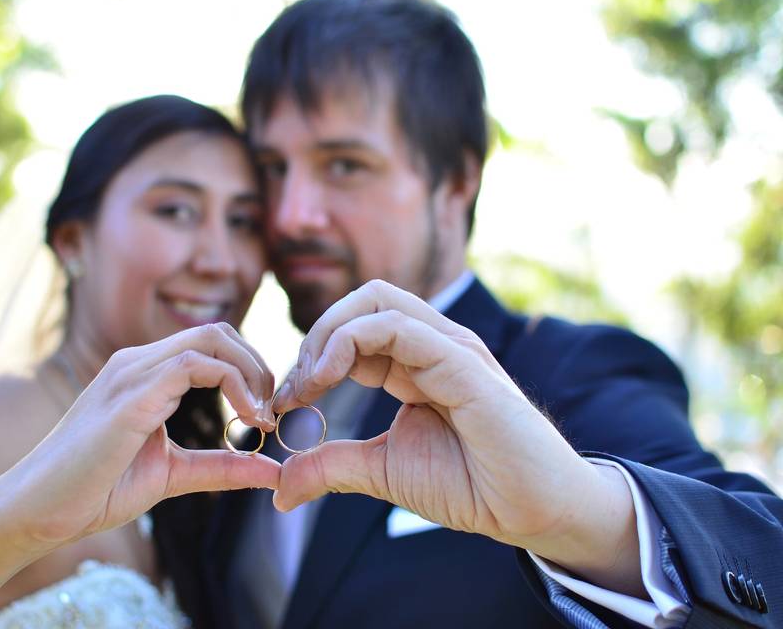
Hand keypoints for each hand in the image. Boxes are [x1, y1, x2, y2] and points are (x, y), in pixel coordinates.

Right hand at [0, 323, 280, 549]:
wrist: (37, 512)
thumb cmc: (94, 491)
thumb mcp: (173, 473)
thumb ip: (222, 466)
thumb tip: (272, 469)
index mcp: (142, 374)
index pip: (209, 344)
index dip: (249, 368)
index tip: (267, 411)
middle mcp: (136, 363)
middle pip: (217, 332)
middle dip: (257, 364)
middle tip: (272, 409)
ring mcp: (131, 374)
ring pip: (210, 339)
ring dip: (251, 372)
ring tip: (262, 415)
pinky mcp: (130, 396)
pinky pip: (194, 366)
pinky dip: (234, 385)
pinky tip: (246, 420)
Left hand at [272, 280, 641, 594]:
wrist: (529, 511)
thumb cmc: (470, 484)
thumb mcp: (381, 472)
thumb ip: (330, 467)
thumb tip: (279, 490)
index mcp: (413, 363)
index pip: (352, 330)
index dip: (310, 358)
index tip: (282, 403)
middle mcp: (430, 345)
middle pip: (361, 300)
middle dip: (314, 336)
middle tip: (292, 389)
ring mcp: (448, 347)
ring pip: (375, 299)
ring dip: (326, 334)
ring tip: (308, 384)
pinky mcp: (461, 360)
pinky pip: (397, 326)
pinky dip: (348, 341)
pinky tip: (327, 381)